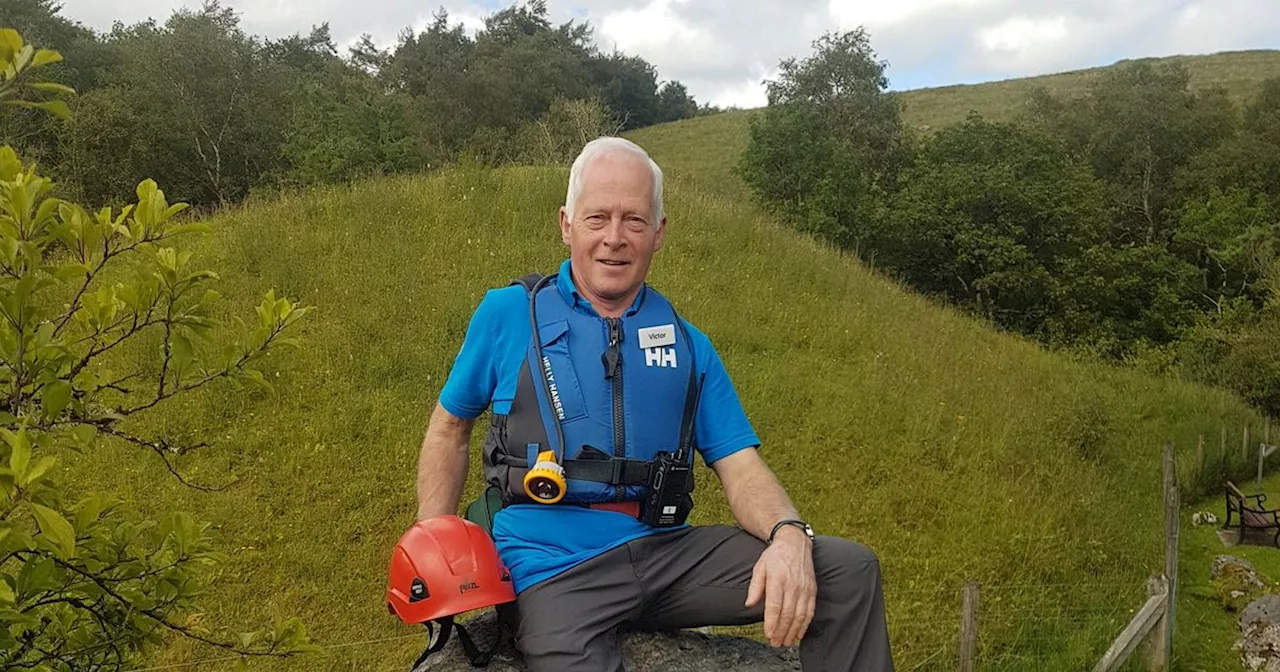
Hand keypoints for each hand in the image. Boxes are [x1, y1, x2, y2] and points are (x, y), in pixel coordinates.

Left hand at [745, 527, 815, 646]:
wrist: (795, 543)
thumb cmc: (775, 556)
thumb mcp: (760, 567)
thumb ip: (755, 587)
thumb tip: (749, 604)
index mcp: (777, 580)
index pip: (775, 606)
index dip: (772, 623)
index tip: (768, 634)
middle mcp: (793, 586)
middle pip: (788, 614)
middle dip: (781, 632)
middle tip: (775, 643)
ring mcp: (804, 589)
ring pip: (800, 615)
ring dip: (793, 632)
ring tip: (786, 642)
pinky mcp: (812, 591)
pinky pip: (810, 611)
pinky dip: (805, 625)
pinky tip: (799, 634)